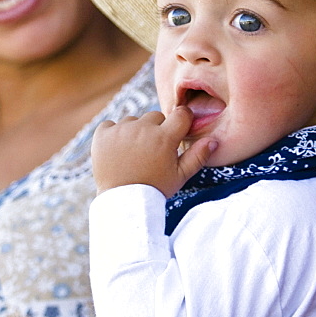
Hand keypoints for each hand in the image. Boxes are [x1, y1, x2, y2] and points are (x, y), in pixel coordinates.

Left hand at [91, 106, 216, 195]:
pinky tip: (117, 152)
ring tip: (133, 155)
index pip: (181, 114)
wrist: (122, 202)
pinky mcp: (102, 134)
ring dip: (134, 132)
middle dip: (156, 129)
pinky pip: (111, 125)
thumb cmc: (154, 189)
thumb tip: (213, 140)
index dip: (181, 122)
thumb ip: (198, 156)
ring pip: (133, 120)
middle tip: (152, 151)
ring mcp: (120, 130)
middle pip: (155, 116)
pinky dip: (113, 135)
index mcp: (164, 138)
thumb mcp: (180, 176)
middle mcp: (142, 129)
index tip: (176, 133)